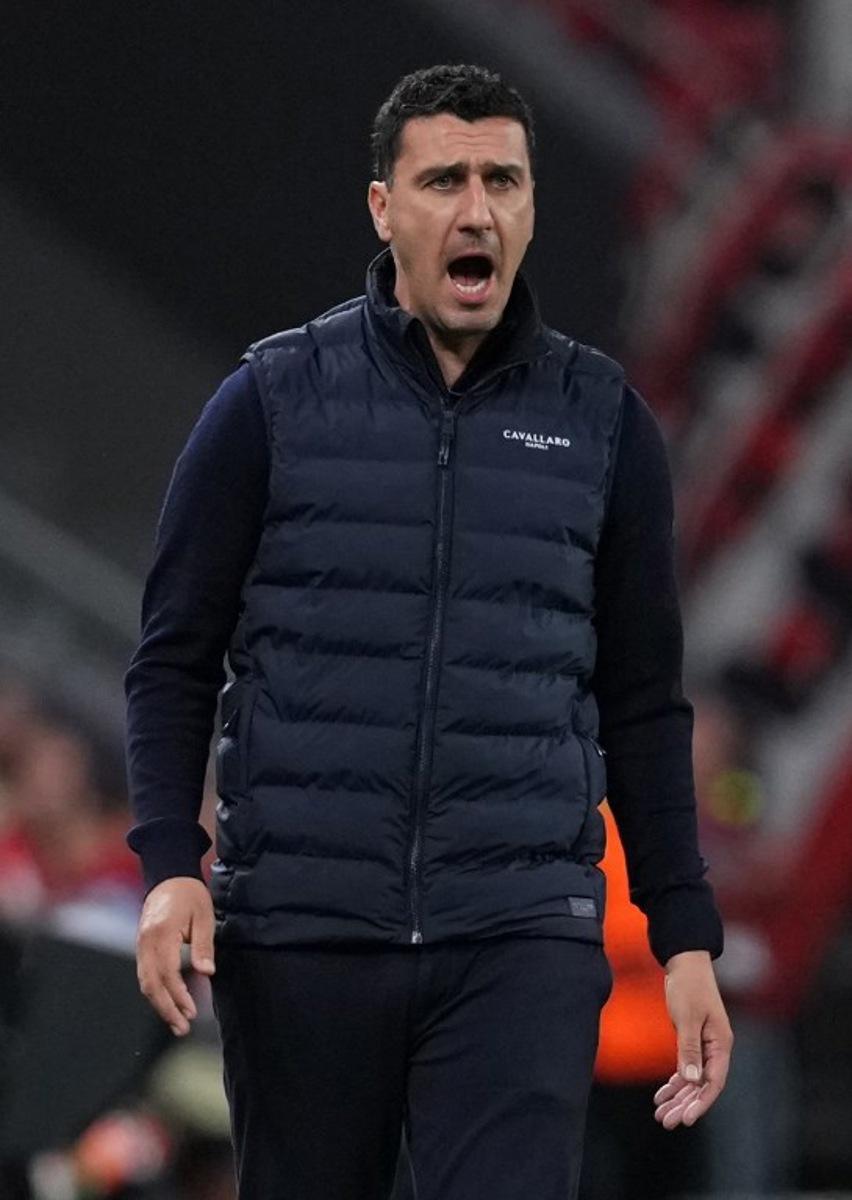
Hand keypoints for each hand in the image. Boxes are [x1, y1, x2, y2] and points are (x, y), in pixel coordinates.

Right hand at [135, 876, 215, 1036]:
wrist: (169, 878)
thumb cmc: (190, 895)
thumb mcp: (204, 916)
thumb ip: (203, 945)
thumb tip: (207, 972)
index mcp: (161, 933)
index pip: (167, 973)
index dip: (179, 995)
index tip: (193, 1012)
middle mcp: (146, 942)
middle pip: (151, 984)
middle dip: (166, 1009)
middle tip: (183, 1028)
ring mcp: (141, 945)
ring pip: (145, 983)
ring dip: (159, 1005)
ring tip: (177, 1023)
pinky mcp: (142, 948)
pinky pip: (145, 975)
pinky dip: (155, 993)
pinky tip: (168, 1004)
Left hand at [654, 949, 732, 1129]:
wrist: (685, 962)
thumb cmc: (689, 986)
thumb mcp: (687, 1017)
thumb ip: (689, 1048)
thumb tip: (691, 1080)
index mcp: (721, 1044)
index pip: (713, 1082)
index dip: (700, 1103)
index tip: (686, 1120)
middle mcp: (716, 1049)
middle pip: (702, 1086)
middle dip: (684, 1106)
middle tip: (666, 1122)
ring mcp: (705, 1046)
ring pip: (692, 1080)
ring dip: (678, 1098)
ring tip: (660, 1114)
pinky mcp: (693, 1040)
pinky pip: (686, 1068)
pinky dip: (674, 1081)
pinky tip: (662, 1094)